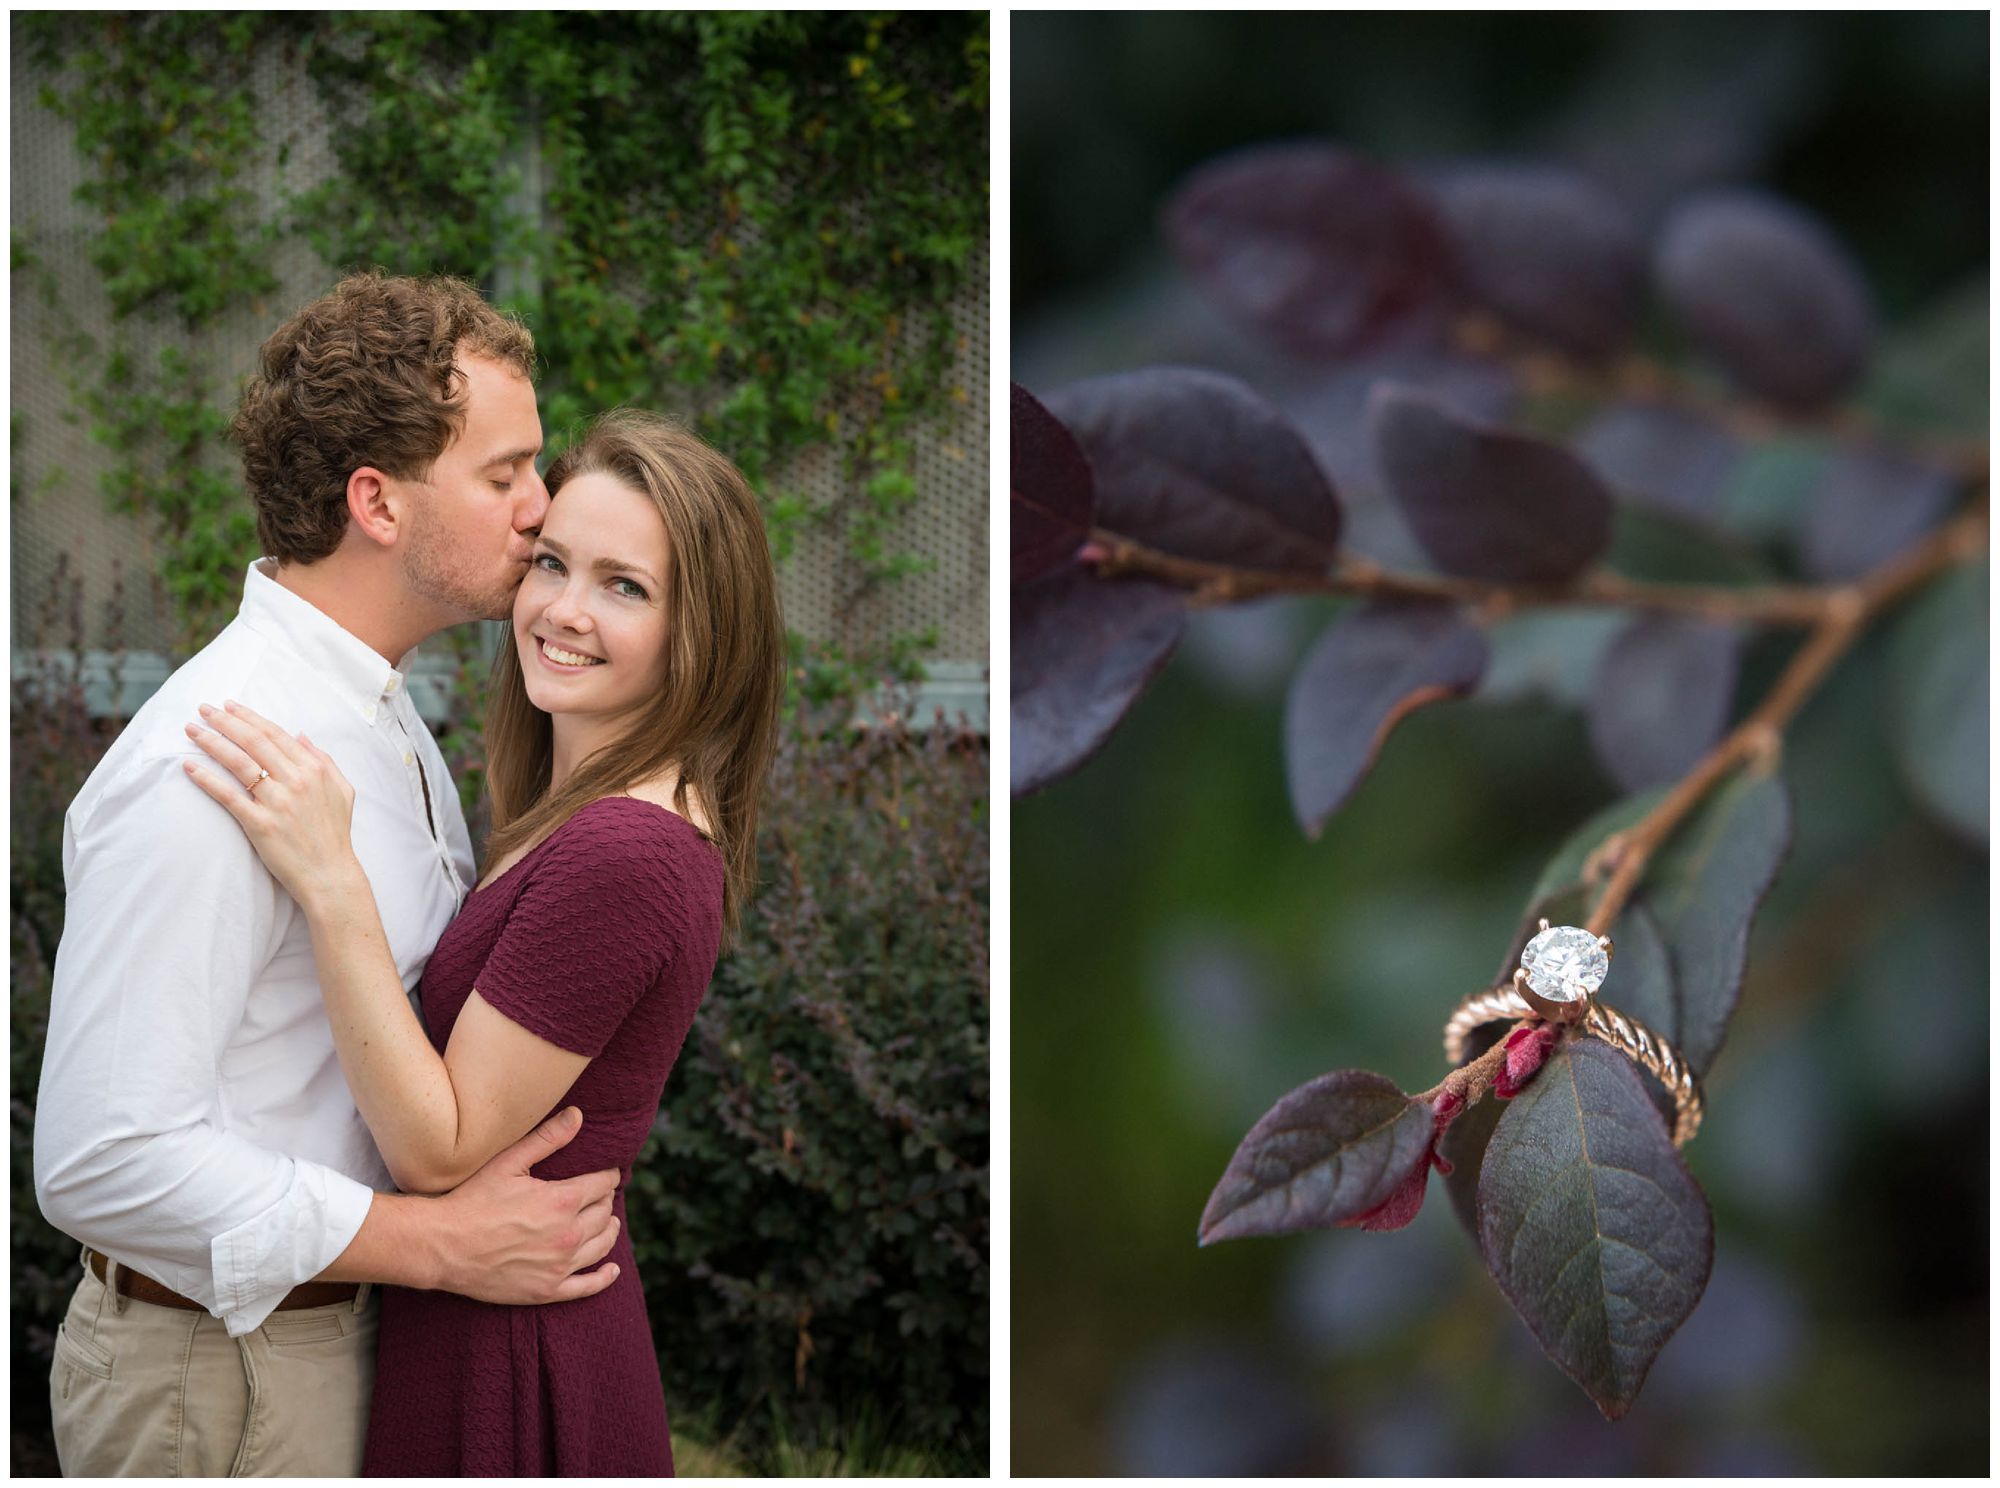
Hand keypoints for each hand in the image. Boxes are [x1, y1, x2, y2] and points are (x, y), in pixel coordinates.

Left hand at [182, 699, 360, 908]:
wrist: (329, 874)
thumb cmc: (335, 834)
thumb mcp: (343, 790)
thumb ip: (324, 759)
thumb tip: (300, 735)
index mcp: (314, 769)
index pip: (275, 734)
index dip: (249, 717)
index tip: (228, 706)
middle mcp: (296, 781)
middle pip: (253, 742)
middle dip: (224, 721)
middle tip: (202, 709)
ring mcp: (278, 803)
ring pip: (238, 763)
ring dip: (211, 742)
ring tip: (191, 730)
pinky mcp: (260, 825)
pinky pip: (228, 796)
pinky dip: (207, 779)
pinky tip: (190, 766)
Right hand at [430, 1106, 623, 1304]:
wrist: (442, 1245)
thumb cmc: (473, 1200)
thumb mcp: (509, 1162)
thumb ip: (547, 1138)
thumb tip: (578, 1115)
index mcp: (562, 1201)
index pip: (603, 1185)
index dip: (607, 1176)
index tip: (606, 1173)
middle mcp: (567, 1235)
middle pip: (604, 1214)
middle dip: (606, 1201)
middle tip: (601, 1195)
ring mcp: (558, 1266)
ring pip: (601, 1246)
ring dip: (609, 1231)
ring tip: (609, 1223)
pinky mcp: (546, 1290)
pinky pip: (586, 1287)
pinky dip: (603, 1278)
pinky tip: (611, 1270)